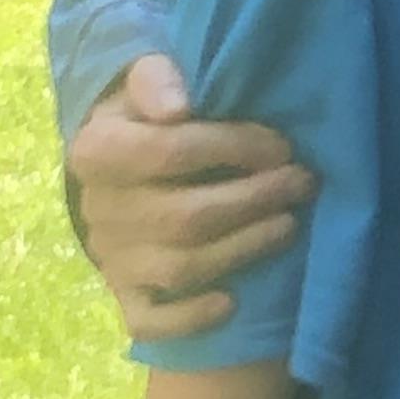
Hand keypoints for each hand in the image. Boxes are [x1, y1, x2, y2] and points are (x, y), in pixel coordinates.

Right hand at [69, 57, 307, 342]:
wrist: (116, 167)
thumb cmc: (149, 118)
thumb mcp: (146, 82)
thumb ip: (154, 78)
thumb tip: (177, 106)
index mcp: (97, 151)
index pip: (170, 151)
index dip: (235, 148)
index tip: (282, 147)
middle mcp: (99, 210)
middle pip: (184, 216)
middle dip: (254, 200)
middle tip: (303, 184)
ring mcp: (111, 258)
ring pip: (180, 268)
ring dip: (244, 249)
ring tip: (289, 225)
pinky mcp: (125, 294)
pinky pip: (150, 320)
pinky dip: (190, 317)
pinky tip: (232, 302)